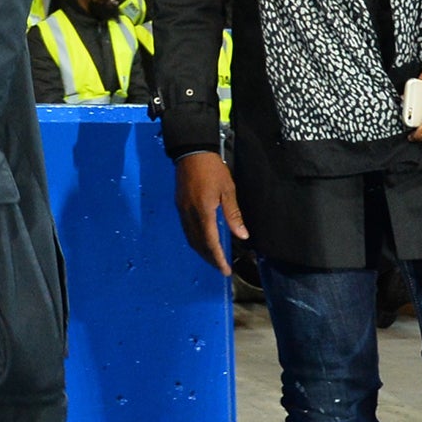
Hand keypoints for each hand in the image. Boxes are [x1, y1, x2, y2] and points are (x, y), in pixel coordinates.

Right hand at [175, 151, 246, 274]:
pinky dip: (195, 240)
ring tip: (214, 258)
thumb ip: (233, 214)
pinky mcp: (180, 206)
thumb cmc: (212, 169)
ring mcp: (182, 210)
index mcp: (203, 212)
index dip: (217, 258)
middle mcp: (190, 214)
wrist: (191, 152)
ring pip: (190, 238)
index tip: (225, 270)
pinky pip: (187, 230)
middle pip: (198, 244)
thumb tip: (242, 235)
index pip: (210, 242)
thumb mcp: (228, 190)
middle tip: (221, 268)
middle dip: (210, 258)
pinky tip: (203, 241)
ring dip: (202, 251)